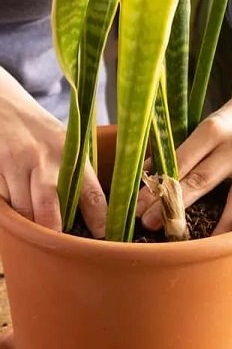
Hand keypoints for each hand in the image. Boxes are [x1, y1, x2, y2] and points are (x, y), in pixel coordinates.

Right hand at [0, 69, 106, 236]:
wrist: (3, 104)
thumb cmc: (39, 130)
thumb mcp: (65, 144)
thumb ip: (76, 174)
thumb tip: (92, 215)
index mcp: (72, 156)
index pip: (92, 194)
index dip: (100, 220)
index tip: (103, 238)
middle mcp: (46, 160)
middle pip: (49, 213)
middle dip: (53, 234)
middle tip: (59, 244)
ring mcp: (19, 165)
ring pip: (24, 211)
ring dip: (29, 222)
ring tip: (36, 221)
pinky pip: (5, 202)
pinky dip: (10, 207)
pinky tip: (15, 199)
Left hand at [137, 88, 231, 233]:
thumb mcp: (210, 125)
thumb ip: (186, 149)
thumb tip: (150, 173)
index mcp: (216, 127)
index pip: (183, 161)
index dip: (160, 185)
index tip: (140, 206)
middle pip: (203, 179)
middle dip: (175, 205)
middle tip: (152, 225)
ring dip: (217, 222)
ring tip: (199, 243)